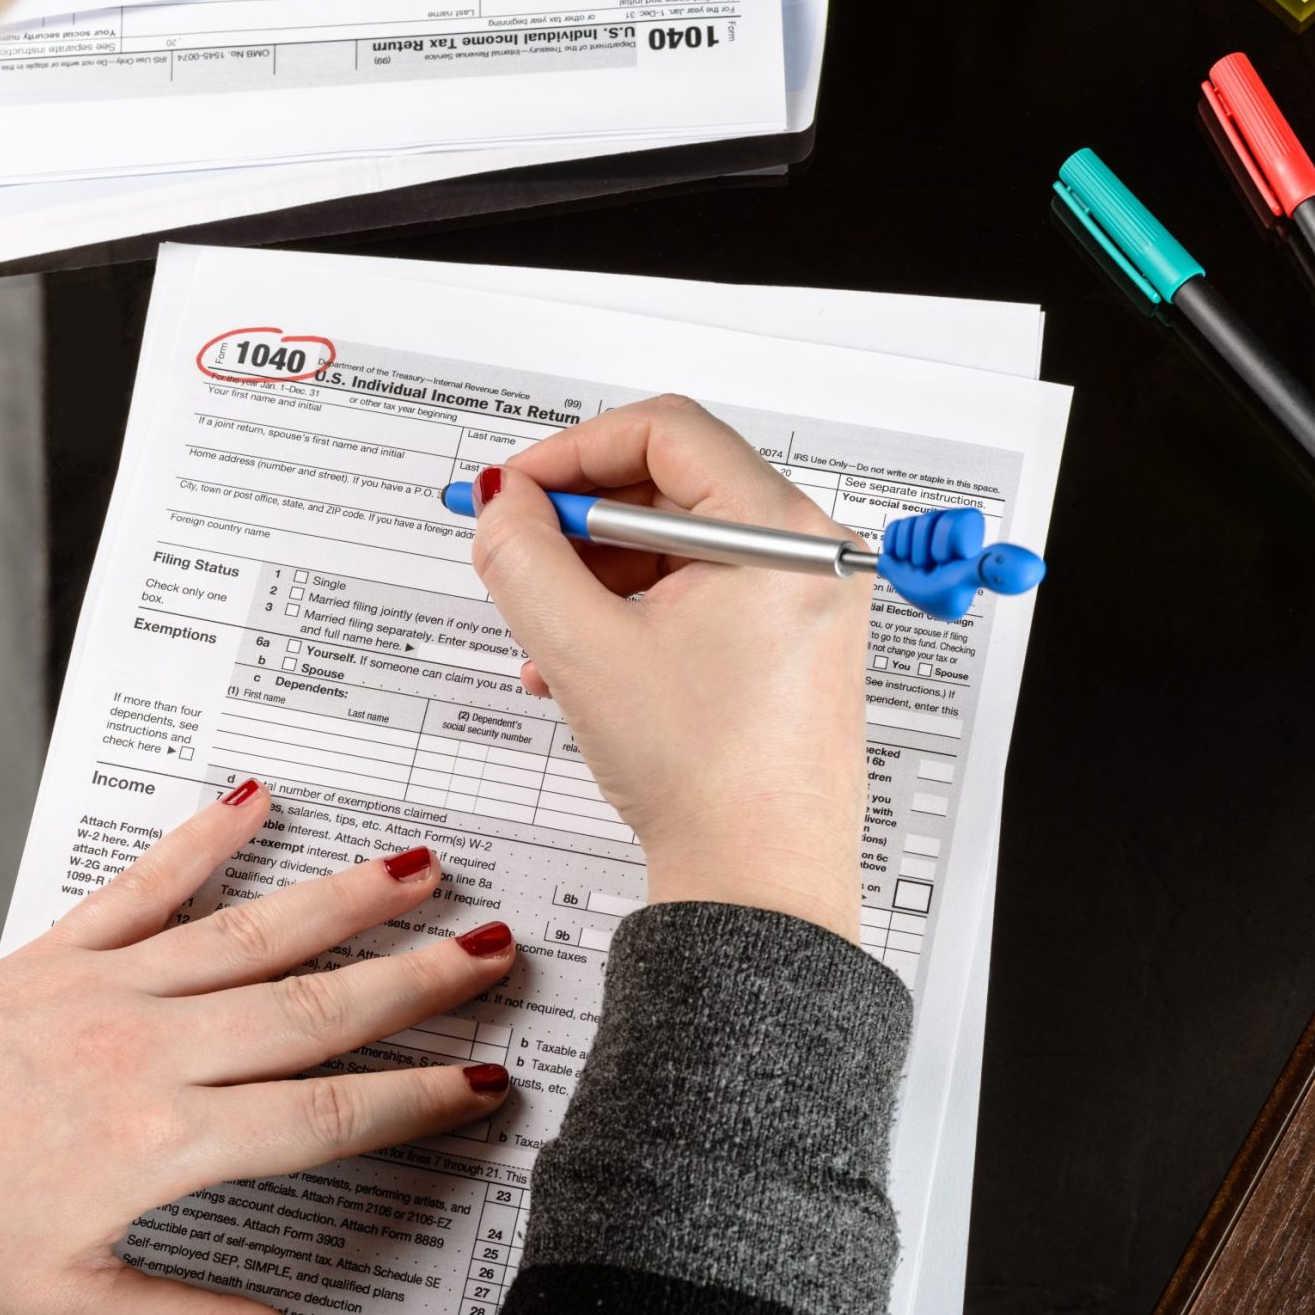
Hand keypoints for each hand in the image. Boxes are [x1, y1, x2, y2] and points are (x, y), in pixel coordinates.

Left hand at [0, 783, 514, 1314]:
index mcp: (155, 1143)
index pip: (321, 1117)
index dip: (413, 1101)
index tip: (482, 1085)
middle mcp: (145, 1050)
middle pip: (311, 1010)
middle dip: (417, 980)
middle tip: (496, 950)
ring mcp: (104, 989)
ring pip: (250, 936)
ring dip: (343, 899)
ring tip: (420, 868)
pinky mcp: (56, 953)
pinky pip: (141, 884)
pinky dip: (199, 841)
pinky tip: (249, 799)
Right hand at [468, 395, 871, 939]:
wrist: (757, 885)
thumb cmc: (708, 780)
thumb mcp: (583, 649)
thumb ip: (523, 555)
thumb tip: (505, 502)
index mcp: (780, 533)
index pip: (664, 429)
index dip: (572, 451)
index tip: (518, 491)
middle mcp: (810, 554)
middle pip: (673, 485)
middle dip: (582, 524)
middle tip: (522, 553)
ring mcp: (806, 602)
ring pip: (679, 547)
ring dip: (599, 577)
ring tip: (547, 636)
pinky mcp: (792, 646)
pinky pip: (702, 595)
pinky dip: (636, 614)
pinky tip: (584, 665)